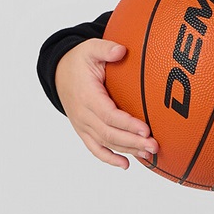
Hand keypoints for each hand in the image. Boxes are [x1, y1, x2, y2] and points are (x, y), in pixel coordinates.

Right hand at [55, 39, 158, 168]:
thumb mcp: (90, 48)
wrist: (59, 73)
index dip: (127, 124)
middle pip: (109, 133)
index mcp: (86, 95)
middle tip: (154, 145)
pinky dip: (109, 158)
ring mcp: (83, 125)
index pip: (108, 114)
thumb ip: (105, 49)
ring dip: (127, 150)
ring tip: (148, 154)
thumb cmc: (79, 61)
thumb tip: (121, 50)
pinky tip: (126, 164)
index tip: (146, 129)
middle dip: (132, 141)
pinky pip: (95, 148)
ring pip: (105, 143)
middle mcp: (83, 114)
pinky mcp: (84, 131)